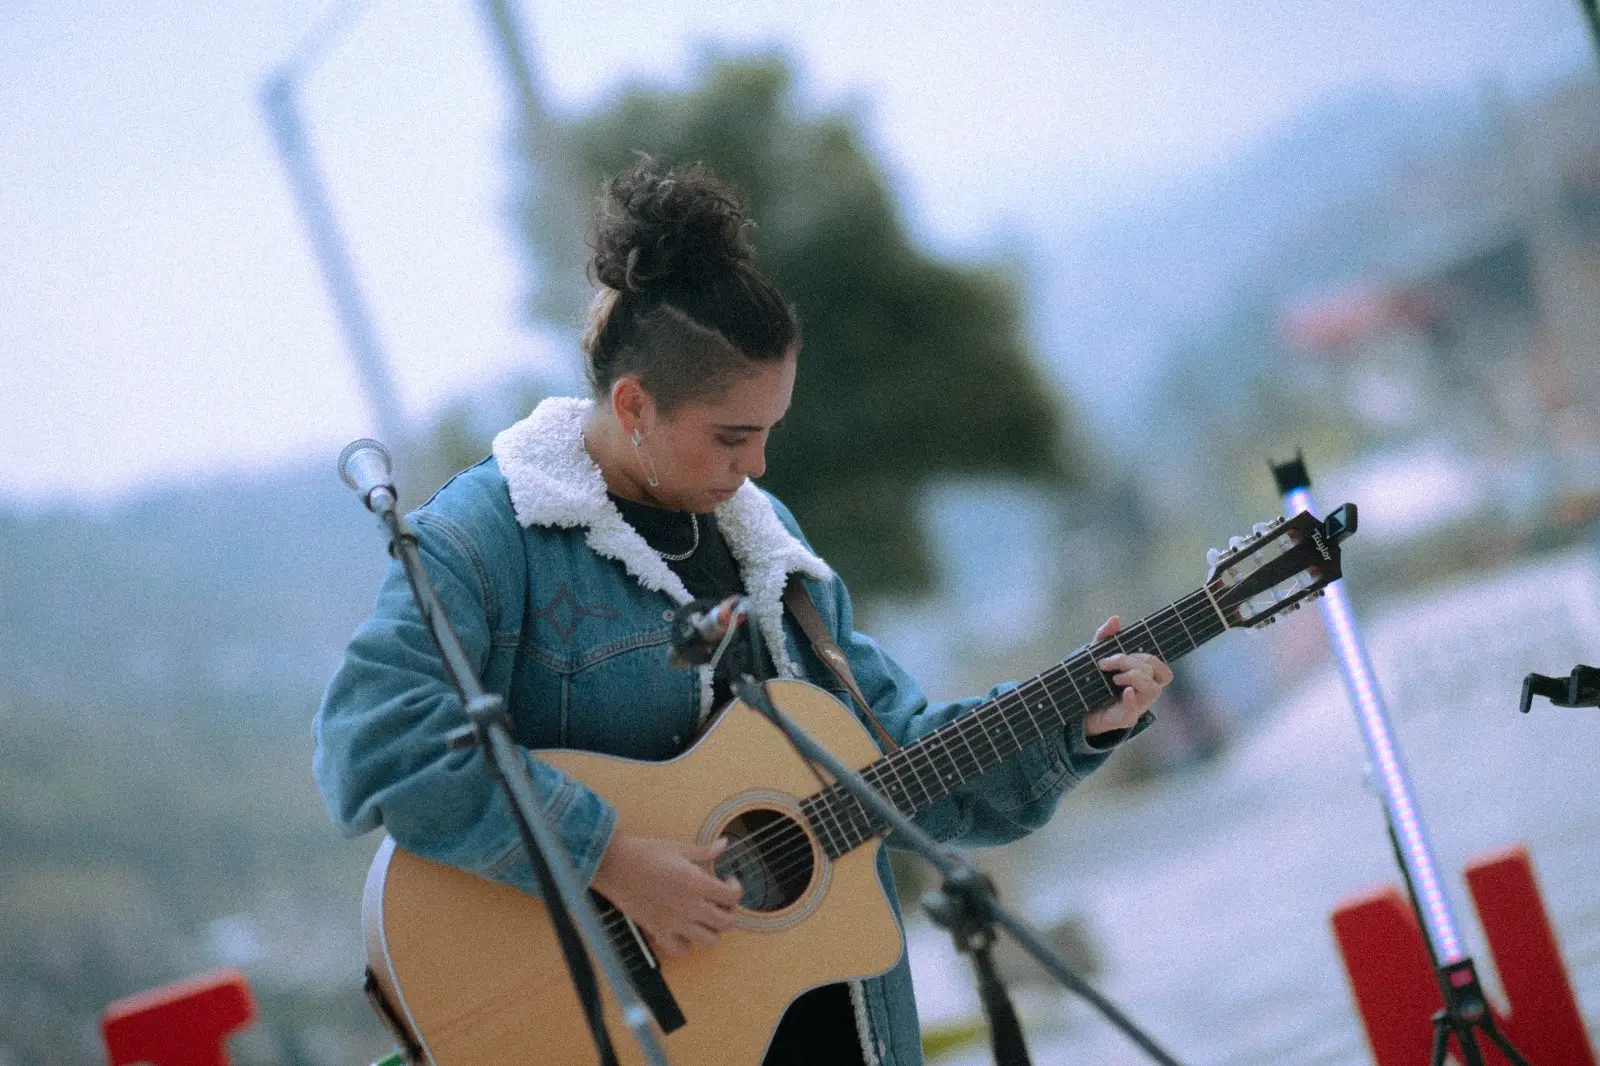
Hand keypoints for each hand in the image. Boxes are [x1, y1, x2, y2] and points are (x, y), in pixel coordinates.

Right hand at [590, 834, 741, 956]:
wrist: (614, 865)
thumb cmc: (645, 852)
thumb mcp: (679, 847)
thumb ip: (705, 851)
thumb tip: (725, 844)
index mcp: (696, 883)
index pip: (732, 897)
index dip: (736, 888)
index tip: (727, 880)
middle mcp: (689, 906)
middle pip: (726, 923)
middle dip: (730, 911)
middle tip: (720, 900)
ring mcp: (674, 922)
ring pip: (709, 941)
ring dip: (713, 929)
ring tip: (705, 915)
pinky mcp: (658, 931)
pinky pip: (680, 950)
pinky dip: (687, 943)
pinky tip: (685, 928)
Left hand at [1084, 616, 1172, 735]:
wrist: (1074, 708)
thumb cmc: (1092, 682)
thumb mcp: (1096, 656)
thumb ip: (1105, 638)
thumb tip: (1115, 619)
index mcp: (1142, 679)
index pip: (1160, 667)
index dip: (1144, 656)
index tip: (1115, 655)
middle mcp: (1143, 693)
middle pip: (1153, 672)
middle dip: (1129, 662)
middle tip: (1104, 664)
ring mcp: (1136, 707)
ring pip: (1153, 690)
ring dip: (1134, 677)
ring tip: (1114, 679)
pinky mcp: (1123, 719)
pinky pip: (1132, 712)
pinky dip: (1130, 700)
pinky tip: (1123, 690)